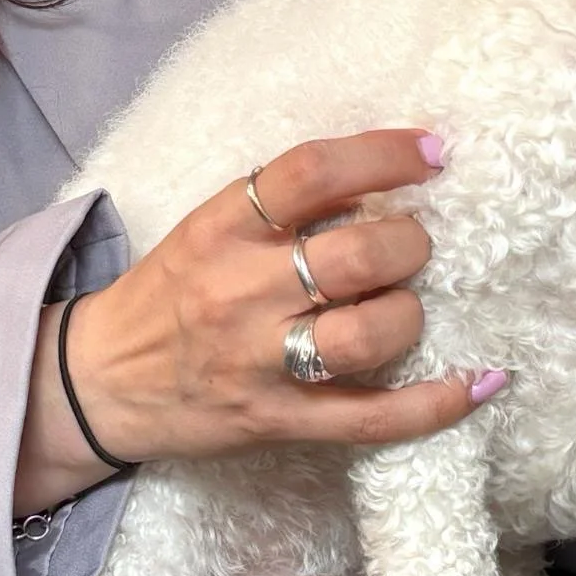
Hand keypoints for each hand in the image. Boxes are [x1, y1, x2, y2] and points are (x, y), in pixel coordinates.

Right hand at [14, 130, 502, 512]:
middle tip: (413, 244)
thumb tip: (382, 177)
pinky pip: (372, 419)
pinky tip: (479, 381)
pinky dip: (435, 403)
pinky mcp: (277, 421)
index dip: (384, 155)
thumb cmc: (169, 292)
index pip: (310, 173)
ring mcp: (259, 361)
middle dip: (407, 244)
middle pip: (353, 257)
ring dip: (410, 313)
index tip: (433, 153)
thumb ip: (279, 204)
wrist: (97, 381)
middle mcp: (241, 290)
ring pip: (366, 336)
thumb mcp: (207, 226)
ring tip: (407, 305)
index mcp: (223, 226)